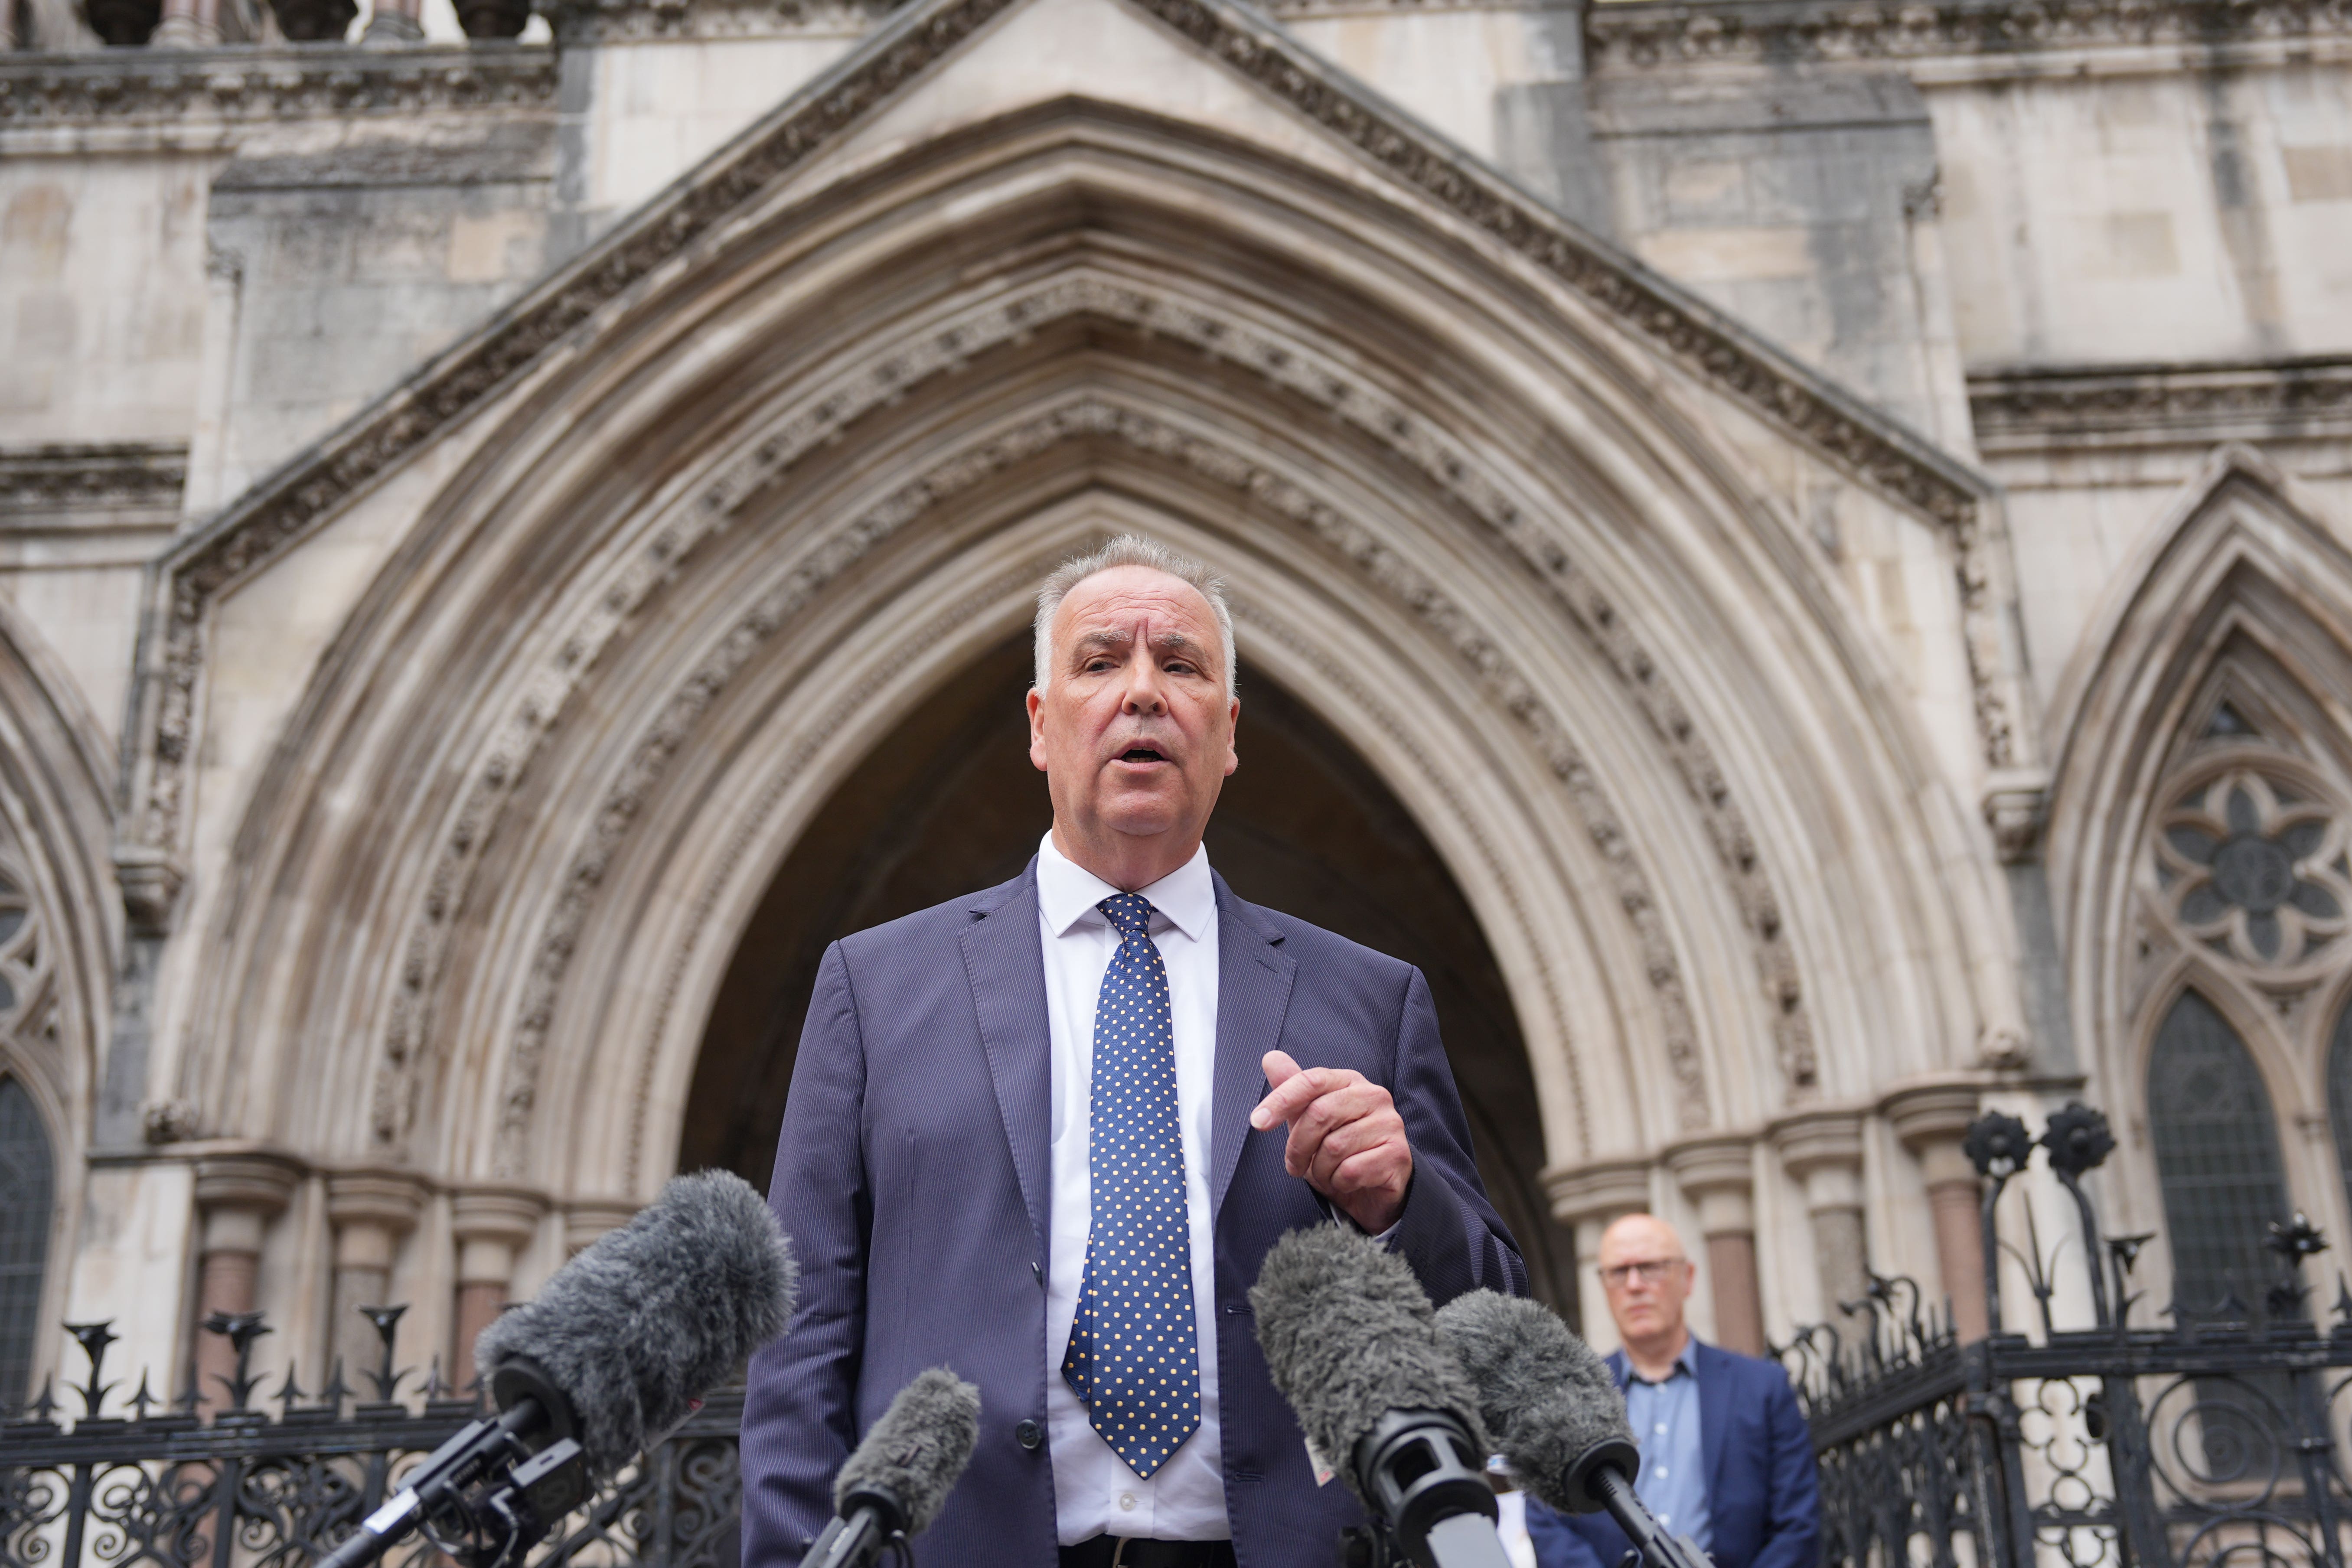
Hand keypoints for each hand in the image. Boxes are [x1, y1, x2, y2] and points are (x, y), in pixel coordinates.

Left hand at [1248, 1049, 1411, 1232]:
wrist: (1374, 1189)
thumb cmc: (1339, 1150)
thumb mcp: (1309, 1121)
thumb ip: (1293, 1090)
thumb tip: (1270, 1058)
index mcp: (1350, 1081)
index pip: (1311, 1081)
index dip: (1281, 1100)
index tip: (1257, 1121)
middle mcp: (1374, 1096)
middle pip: (1319, 1114)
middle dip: (1298, 1146)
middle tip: (1294, 1165)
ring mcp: (1390, 1124)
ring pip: (1334, 1147)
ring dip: (1319, 1169)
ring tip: (1325, 1173)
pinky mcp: (1397, 1154)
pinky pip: (1351, 1170)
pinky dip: (1338, 1182)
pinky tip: (1344, 1182)